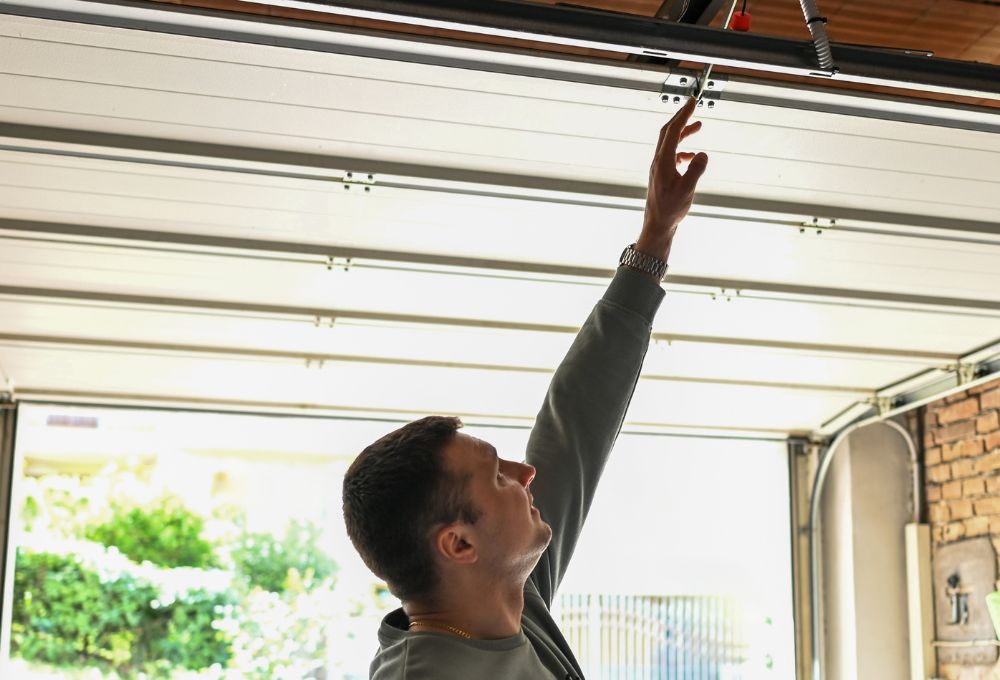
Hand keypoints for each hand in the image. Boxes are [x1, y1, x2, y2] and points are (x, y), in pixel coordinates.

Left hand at [635, 98, 708, 262]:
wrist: (657, 224)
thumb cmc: (670, 209)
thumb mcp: (687, 190)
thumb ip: (695, 171)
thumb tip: (703, 154)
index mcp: (663, 161)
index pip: (673, 131)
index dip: (683, 115)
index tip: (692, 101)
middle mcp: (658, 161)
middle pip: (668, 132)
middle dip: (681, 117)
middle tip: (692, 104)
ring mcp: (659, 168)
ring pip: (670, 143)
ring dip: (683, 133)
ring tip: (698, 126)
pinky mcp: (661, 175)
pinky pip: (671, 155)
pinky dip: (682, 150)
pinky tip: (692, 156)